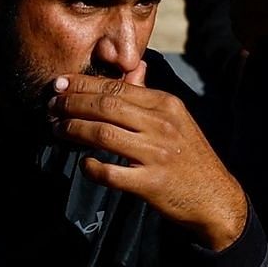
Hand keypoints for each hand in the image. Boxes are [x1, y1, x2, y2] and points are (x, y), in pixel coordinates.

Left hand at [49, 75, 248, 250]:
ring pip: (103, 134)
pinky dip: (92, 167)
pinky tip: (83, 164)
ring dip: (74, 130)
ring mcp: (157, 154)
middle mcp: (161, 125)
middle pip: (105, 106)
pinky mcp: (152, 183)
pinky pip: (112, 173)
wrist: (216, 198)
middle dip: (72, 103)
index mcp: (166, 105)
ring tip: (57, 129)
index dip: (83, 84)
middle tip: (51, 104)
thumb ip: (149, 97)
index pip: (116, 87)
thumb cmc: (190, 158)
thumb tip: (133, 68)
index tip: (59, 83)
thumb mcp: (176, 120)